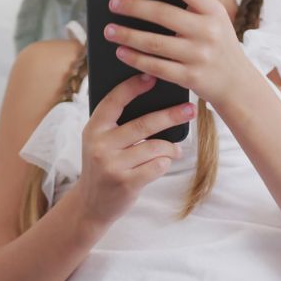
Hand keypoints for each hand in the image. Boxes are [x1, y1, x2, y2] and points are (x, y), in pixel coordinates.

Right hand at [74, 73, 195, 227]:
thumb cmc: (103, 165)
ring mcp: (113, 165)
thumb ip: (118, 124)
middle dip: (171, 115)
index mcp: (93, 128)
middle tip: (190, 109)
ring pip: (155, 147)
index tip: (153, 76)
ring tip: (175, 149)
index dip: (133, 86)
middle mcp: (100, 145)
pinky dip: (166, 162)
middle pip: (144, 124)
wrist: (91, 204)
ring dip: (170, 148)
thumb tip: (155, 101)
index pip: (114, 101)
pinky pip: (158, 166)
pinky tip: (165, 162)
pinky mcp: (126, 183)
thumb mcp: (100, 142)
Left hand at [104, 0, 251, 104]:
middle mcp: (209, 31)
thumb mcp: (215, 20)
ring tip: (109, 29)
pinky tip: (121, 52)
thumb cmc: (217, 44)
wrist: (237, 83)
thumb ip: (192, 4)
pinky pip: (156, 66)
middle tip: (113, 2)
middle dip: (134, 6)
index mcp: (214, 11)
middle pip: (164, 14)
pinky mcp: (190, 77)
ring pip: (154, 43)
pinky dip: (135, 59)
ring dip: (127, 35)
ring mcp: (199, 55)